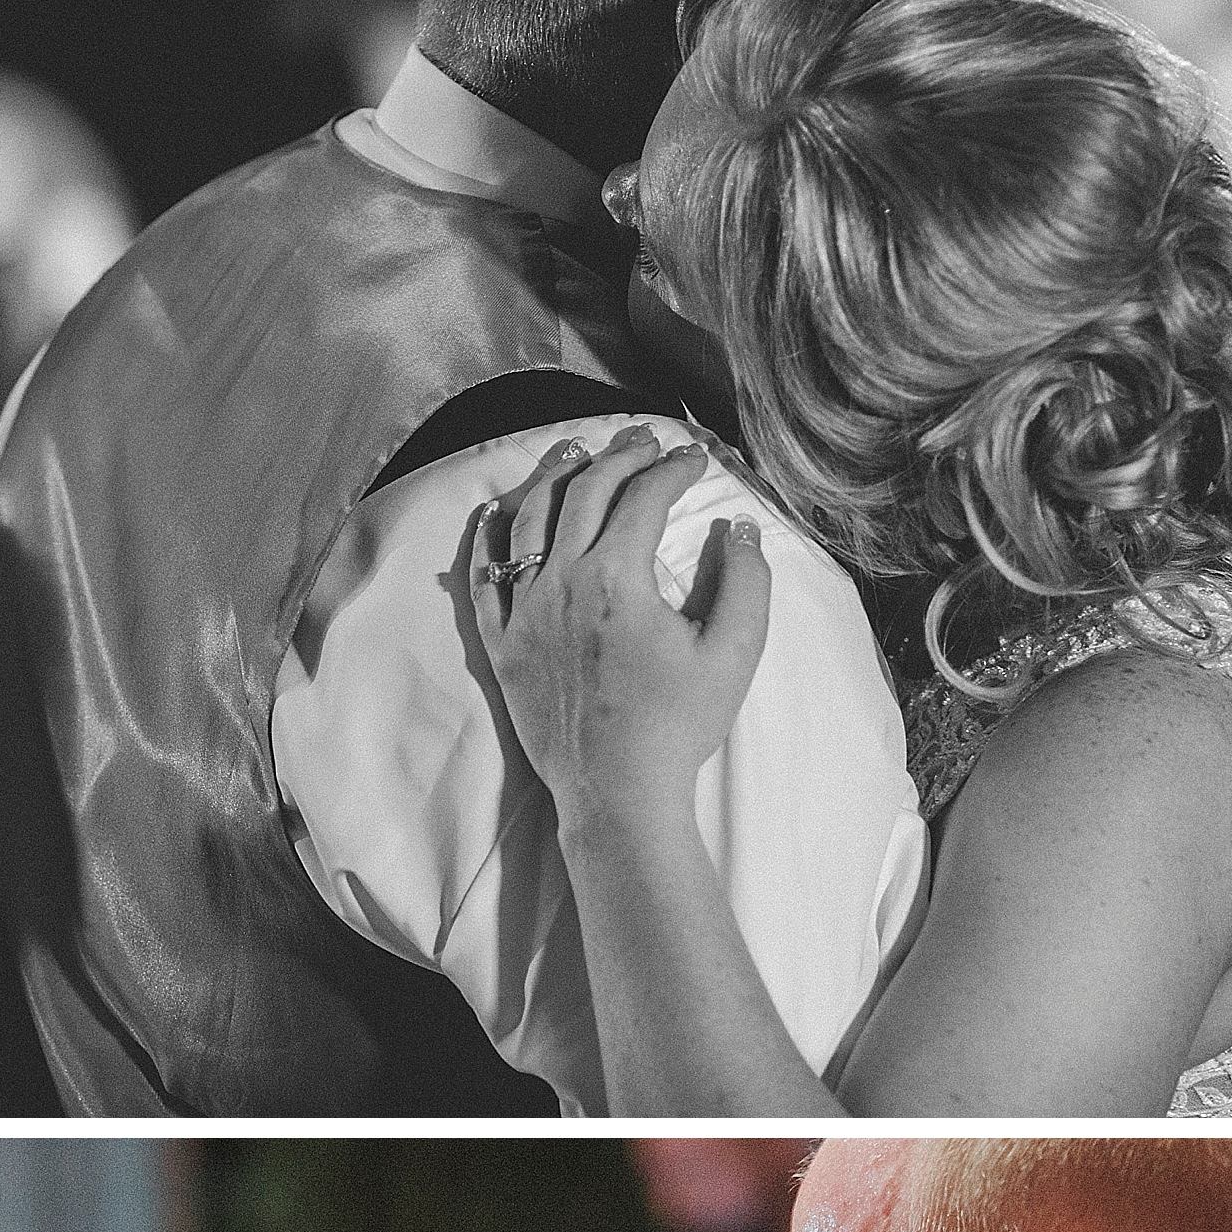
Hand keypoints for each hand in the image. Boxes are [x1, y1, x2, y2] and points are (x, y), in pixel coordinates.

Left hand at [472, 426, 770, 825]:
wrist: (617, 794)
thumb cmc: (679, 727)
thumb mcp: (734, 654)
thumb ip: (745, 581)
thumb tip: (740, 529)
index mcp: (618, 579)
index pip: (644, 498)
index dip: (673, 469)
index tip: (695, 459)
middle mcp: (562, 582)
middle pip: (587, 493)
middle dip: (619, 455)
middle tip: (643, 438)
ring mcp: (525, 612)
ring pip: (531, 520)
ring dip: (556, 476)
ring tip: (575, 451)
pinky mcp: (504, 645)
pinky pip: (486, 576)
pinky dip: (491, 535)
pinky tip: (498, 511)